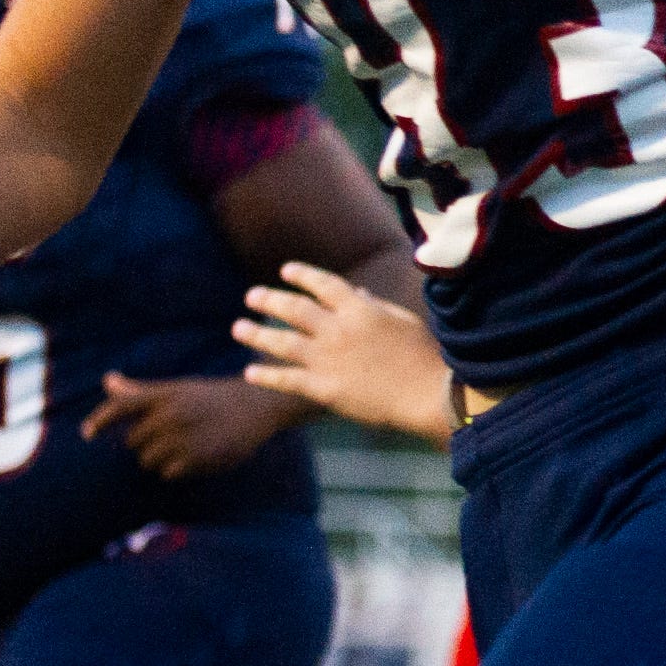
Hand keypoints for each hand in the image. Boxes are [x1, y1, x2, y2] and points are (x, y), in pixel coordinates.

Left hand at [82, 372, 300, 480]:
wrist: (255, 406)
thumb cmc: (210, 397)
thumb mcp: (177, 389)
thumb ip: (139, 391)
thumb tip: (107, 380)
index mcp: (164, 394)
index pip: (121, 406)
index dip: (99, 420)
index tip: (86, 434)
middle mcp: (170, 414)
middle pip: (134, 441)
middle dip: (146, 443)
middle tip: (172, 435)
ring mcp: (183, 437)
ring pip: (148, 460)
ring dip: (161, 459)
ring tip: (186, 446)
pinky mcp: (196, 458)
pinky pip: (168, 473)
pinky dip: (176, 470)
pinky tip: (195, 457)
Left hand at [234, 263, 450, 444]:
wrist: (427, 394)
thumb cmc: (422, 355)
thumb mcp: (401, 320)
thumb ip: (374, 305)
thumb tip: (357, 292)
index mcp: (358, 310)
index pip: (323, 284)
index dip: (302, 275)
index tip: (285, 271)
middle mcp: (337, 330)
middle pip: (294, 309)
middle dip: (270, 300)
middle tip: (251, 296)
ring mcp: (328, 359)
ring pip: (282, 342)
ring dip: (257, 334)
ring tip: (239, 328)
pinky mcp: (324, 388)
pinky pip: (287, 379)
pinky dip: (266, 376)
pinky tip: (250, 373)